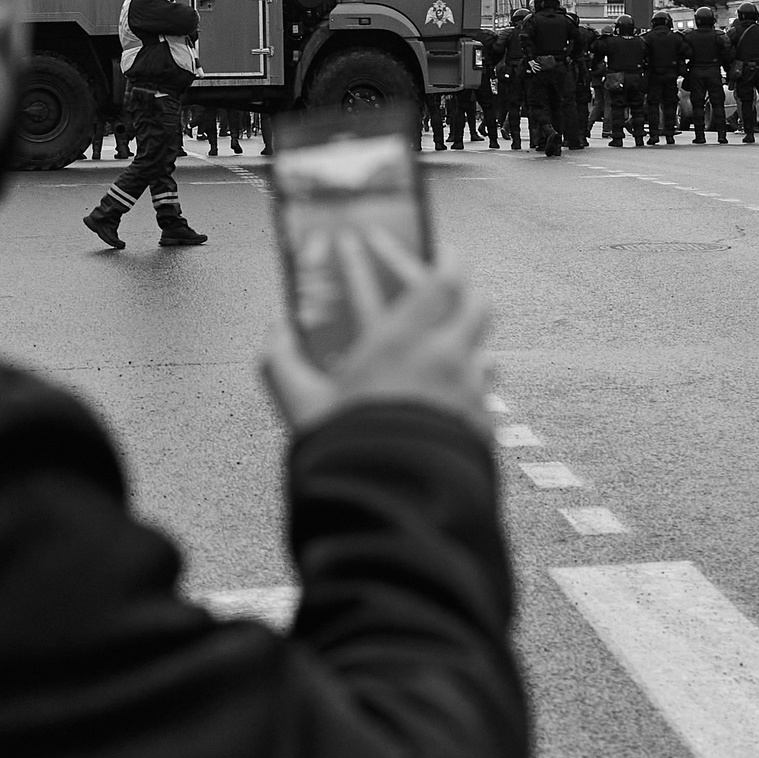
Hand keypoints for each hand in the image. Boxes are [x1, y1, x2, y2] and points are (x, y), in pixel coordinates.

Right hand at [263, 229, 492, 437]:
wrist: (395, 504)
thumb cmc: (346, 448)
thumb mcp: (301, 405)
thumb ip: (281, 363)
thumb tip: (273, 335)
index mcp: (404, 339)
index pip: (444, 280)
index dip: (451, 262)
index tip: (450, 253)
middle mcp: (445, 358)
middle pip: (478, 308)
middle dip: (469, 297)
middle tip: (458, 295)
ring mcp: (469, 392)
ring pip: (485, 354)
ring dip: (472, 350)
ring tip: (455, 356)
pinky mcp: (481, 426)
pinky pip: (485, 399)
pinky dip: (472, 394)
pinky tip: (454, 405)